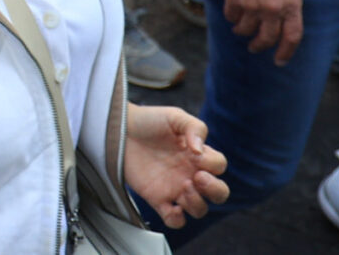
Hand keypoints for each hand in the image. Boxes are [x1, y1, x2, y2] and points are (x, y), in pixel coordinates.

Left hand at [121, 103, 230, 227]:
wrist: (119, 129)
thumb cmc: (148, 121)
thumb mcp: (175, 117)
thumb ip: (195, 128)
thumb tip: (200, 151)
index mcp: (196, 155)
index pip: (219, 166)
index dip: (213, 164)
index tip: (195, 154)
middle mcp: (189, 173)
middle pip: (218, 193)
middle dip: (214, 190)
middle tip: (197, 178)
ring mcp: (175, 188)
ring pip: (199, 209)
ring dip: (197, 203)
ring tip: (183, 187)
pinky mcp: (157, 199)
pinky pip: (174, 220)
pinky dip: (177, 220)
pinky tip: (171, 207)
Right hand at [222, 0, 302, 63]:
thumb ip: (288, 5)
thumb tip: (282, 23)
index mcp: (290, 5)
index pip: (292, 36)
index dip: (286, 52)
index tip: (279, 60)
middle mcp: (272, 9)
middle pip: (266, 38)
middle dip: (259, 46)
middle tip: (255, 47)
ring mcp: (252, 5)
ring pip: (245, 30)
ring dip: (242, 32)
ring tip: (240, 29)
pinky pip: (231, 17)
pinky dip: (232, 17)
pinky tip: (233, 13)